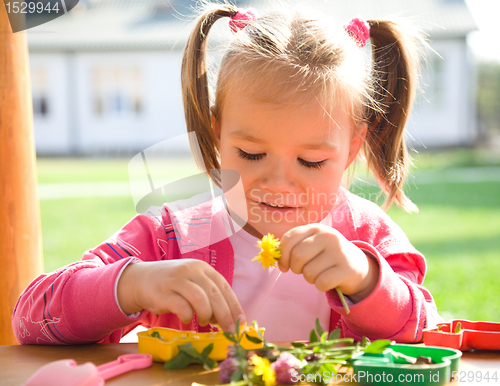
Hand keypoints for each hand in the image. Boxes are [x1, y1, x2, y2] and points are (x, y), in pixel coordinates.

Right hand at [117, 259, 244, 330]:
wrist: (141, 279)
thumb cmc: (173, 285)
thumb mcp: (193, 283)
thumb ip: (209, 296)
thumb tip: (228, 319)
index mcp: (203, 268)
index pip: (224, 287)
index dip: (234, 306)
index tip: (241, 323)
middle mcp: (191, 270)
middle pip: (215, 294)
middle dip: (225, 315)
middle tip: (230, 331)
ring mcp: (176, 280)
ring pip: (200, 298)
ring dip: (206, 315)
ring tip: (205, 323)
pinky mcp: (162, 292)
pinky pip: (181, 306)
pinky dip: (188, 316)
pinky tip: (188, 319)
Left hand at [278, 224, 378, 302]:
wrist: (357, 265)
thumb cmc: (326, 256)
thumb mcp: (311, 245)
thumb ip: (293, 247)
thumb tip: (274, 257)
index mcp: (316, 228)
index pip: (289, 238)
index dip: (282, 255)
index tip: (284, 266)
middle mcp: (328, 236)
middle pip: (297, 256)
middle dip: (296, 268)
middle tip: (304, 270)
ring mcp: (339, 252)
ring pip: (309, 272)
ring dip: (310, 278)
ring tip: (320, 273)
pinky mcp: (347, 269)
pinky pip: (321, 283)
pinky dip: (321, 285)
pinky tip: (329, 280)